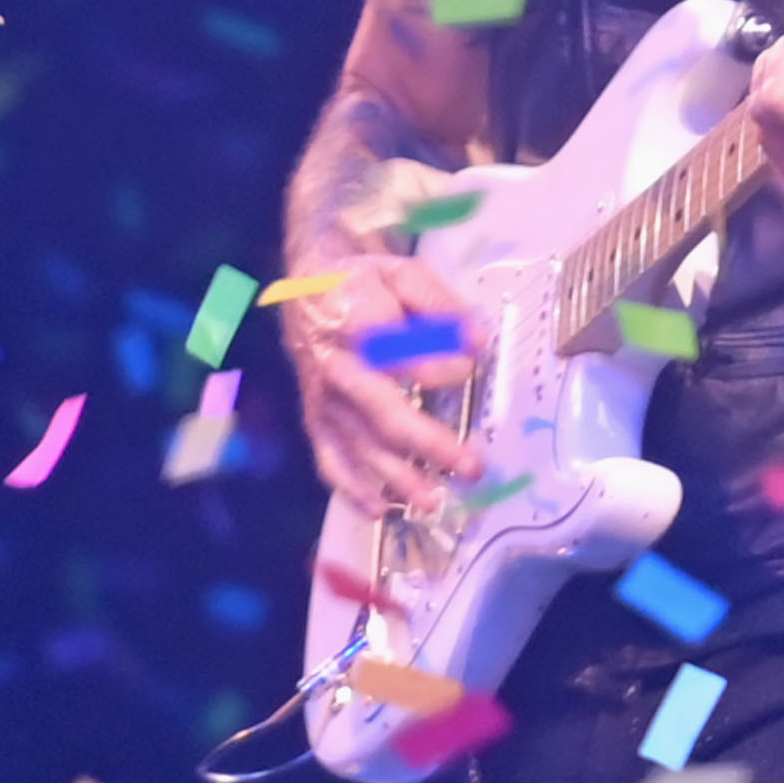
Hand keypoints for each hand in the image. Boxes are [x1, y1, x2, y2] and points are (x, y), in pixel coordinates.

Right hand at [287, 241, 485, 517]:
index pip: (405, 356)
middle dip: (430, 445)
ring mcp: (323, 398)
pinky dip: (351, 489)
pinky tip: (380, 510)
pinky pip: (328, 459)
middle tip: (471, 467)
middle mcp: (337, 368)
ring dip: (397, 479)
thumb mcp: (403, 272)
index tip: (471, 367)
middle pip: (384, 415)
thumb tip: (478, 341)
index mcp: (357, 324)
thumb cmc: (363, 279)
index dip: (443, 367)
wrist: (305, 284)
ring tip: (433, 502)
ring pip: (360, 446)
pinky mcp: (314, 417)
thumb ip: (440, 304)